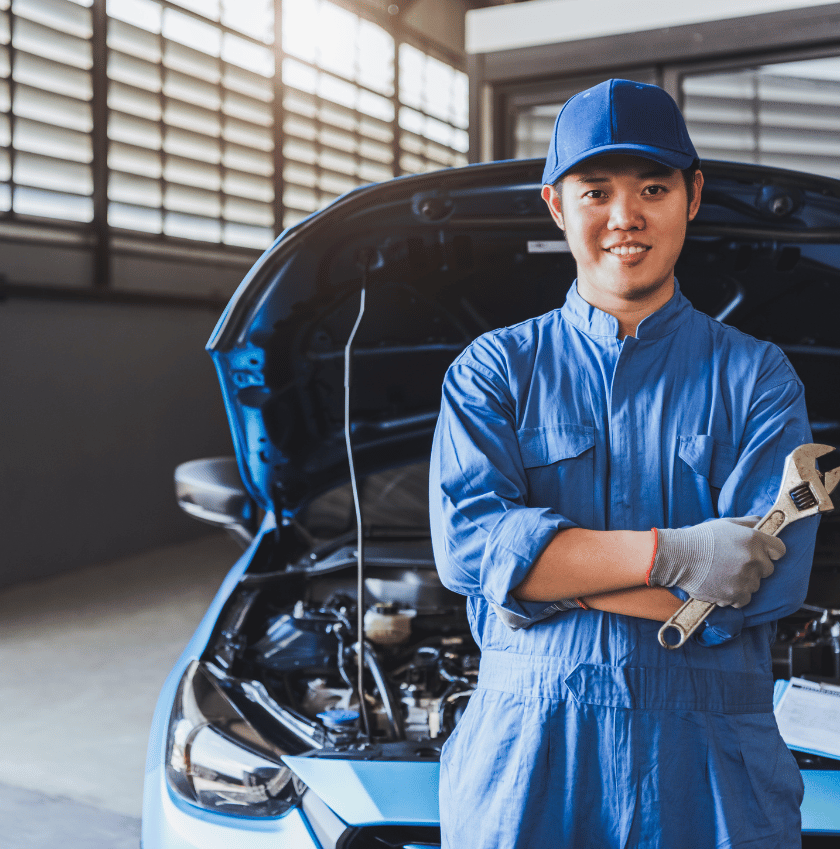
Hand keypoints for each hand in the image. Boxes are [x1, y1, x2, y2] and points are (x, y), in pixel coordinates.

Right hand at [647, 516, 785, 607]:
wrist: (678, 556)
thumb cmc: (701, 538)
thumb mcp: (726, 523)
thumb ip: (749, 523)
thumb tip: (763, 523)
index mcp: (754, 539)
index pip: (780, 550)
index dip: (770, 552)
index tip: (761, 553)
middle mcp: (753, 559)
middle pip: (768, 569)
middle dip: (755, 566)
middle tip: (735, 563)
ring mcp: (746, 578)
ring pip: (756, 584)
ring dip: (744, 581)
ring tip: (724, 573)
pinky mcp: (736, 595)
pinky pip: (745, 599)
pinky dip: (735, 595)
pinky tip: (722, 585)